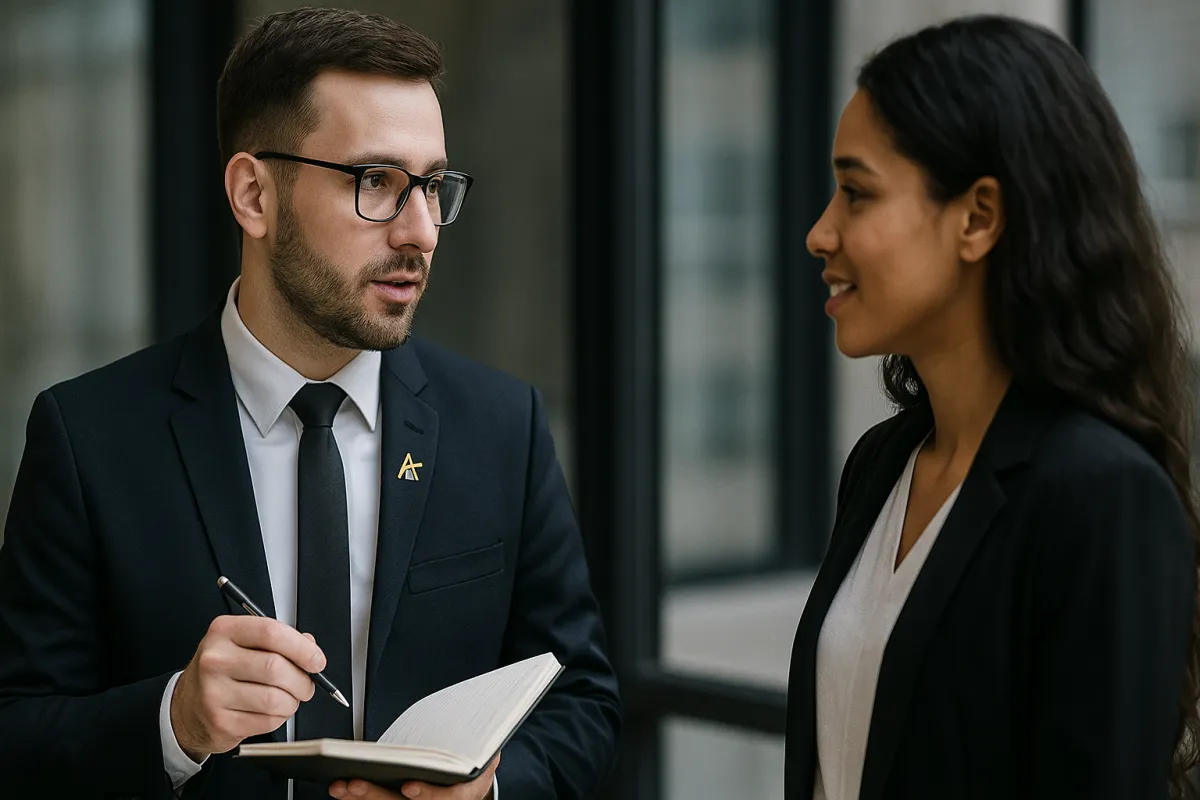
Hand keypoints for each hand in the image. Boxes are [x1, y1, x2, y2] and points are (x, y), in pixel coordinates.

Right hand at [170, 615, 325, 760]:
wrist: (186, 708)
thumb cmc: (222, 672)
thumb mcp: (243, 644)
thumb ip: (279, 641)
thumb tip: (311, 648)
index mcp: (224, 632)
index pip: (271, 632)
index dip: (302, 648)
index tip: (317, 660)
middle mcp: (215, 659)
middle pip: (275, 668)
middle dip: (302, 680)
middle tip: (307, 685)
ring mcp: (214, 692)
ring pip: (274, 698)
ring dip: (293, 702)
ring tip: (289, 699)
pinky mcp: (220, 721)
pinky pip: (267, 721)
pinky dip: (279, 718)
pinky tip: (271, 712)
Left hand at [328, 752, 499, 799]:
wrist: (473, 777)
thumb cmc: (473, 756)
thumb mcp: (480, 747)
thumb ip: (469, 738)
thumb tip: (457, 711)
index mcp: (467, 790)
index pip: (450, 798)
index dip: (429, 794)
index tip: (408, 786)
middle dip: (377, 796)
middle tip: (355, 783)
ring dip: (363, 798)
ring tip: (341, 785)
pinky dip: (363, 798)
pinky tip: (344, 789)